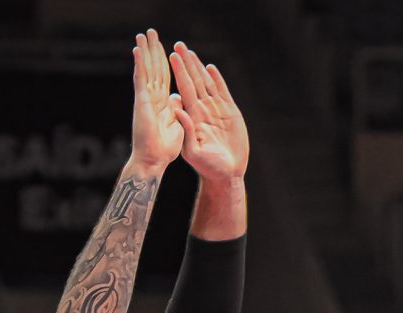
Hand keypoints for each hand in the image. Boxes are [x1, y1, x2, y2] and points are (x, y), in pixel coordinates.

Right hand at [131, 29, 183, 172]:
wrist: (154, 160)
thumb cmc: (165, 149)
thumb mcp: (178, 126)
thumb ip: (178, 110)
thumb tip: (178, 98)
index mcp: (163, 104)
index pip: (165, 77)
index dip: (167, 62)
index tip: (167, 48)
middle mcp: (154, 98)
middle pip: (155, 68)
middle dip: (154, 50)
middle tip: (151, 32)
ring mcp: (146, 98)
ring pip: (147, 69)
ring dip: (145, 51)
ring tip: (143, 34)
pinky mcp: (142, 101)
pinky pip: (141, 78)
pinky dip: (139, 63)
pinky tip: (138, 49)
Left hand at [170, 44, 249, 180]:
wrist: (226, 175)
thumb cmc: (207, 167)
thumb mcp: (193, 151)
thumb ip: (186, 130)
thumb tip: (178, 108)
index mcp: (193, 117)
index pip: (184, 90)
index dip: (179, 73)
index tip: (172, 57)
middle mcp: (203, 111)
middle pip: (194, 82)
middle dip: (186, 64)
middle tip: (179, 46)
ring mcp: (217, 111)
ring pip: (206, 84)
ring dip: (199, 67)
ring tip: (191, 52)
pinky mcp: (230, 114)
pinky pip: (222, 92)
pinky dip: (217, 80)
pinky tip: (210, 67)